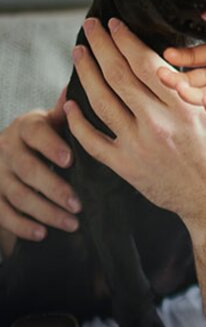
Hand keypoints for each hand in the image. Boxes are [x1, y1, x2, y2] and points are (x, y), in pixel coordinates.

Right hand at [0, 90, 81, 239]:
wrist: (14, 152)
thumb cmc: (46, 137)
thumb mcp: (54, 123)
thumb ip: (67, 114)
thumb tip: (75, 93)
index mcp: (26, 126)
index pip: (35, 133)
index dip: (51, 146)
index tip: (70, 161)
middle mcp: (6, 147)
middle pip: (27, 169)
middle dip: (54, 188)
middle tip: (78, 205)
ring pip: (18, 194)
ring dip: (45, 211)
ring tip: (72, 223)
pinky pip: (3, 213)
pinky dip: (22, 225)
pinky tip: (42, 233)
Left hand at [64, 17, 205, 238]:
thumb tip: (205, 56)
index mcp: (185, 105)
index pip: (146, 62)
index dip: (125, 40)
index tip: (114, 24)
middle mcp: (159, 122)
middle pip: (119, 75)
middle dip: (101, 46)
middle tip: (89, 27)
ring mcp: (139, 145)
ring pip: (101, 102)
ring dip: (86, 74)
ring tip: (78, 53)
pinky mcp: (128, 166)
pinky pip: (92, 141)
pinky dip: (77, 122)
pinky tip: (68, 104)